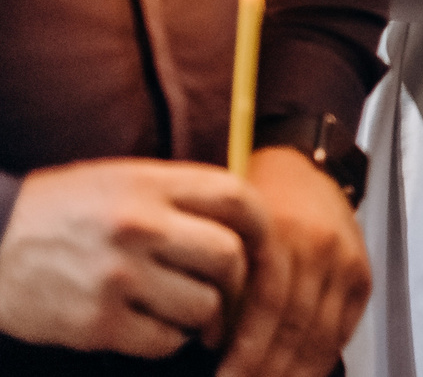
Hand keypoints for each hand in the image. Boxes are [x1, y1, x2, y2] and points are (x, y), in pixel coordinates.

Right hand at [0, 158, 262, 357]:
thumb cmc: (61, 212)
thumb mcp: (122, 180)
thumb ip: (179, 195)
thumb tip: (244, 222)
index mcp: (148, 184)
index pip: (237, 198)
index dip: (261, 224)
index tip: (262, 243)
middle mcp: (137, 227)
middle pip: (229, 257)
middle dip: (237, 280)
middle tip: (226, 290)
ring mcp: (117, 277)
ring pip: (203, 306)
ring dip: (202, 315)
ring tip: (184, 309)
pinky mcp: (96, 324)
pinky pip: (164, 341)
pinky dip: (168, 340)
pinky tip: (151, 327)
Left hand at [216, 147, 367, 376]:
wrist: (301, 169)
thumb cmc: (253, 205)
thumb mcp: (230, 229)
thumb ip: (225, 281)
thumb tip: (210, 344)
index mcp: (283, 232)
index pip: (267, 305)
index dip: (245, 350)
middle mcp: (321, 246)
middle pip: (295, 325)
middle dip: (266, 370)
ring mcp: (346, 261)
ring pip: (320, 333)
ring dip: (293, 372)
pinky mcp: (362, 275)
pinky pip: (343, 329)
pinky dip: (321, 359)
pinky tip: (300, 375)